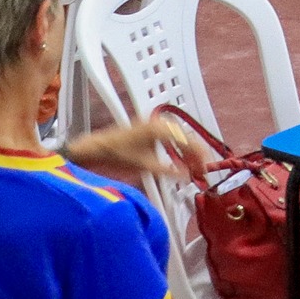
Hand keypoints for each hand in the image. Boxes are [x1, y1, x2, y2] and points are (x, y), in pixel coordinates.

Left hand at [64, 118, 196, 186]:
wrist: (95, 149)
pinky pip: (171, 137)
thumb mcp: (145, 165)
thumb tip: (188, 176)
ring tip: (193, 167)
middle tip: (201, 171)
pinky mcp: (148, 130)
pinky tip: (180, 159)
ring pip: (179, 137)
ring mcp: (154, 124)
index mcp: (161, 128)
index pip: (188, 141)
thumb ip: (169, 170)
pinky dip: (178, 148)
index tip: (205, 169)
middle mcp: (160, 122)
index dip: (199, 156)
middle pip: (186, 137)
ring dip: (188, 151)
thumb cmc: (117, 155)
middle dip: (196, 154)